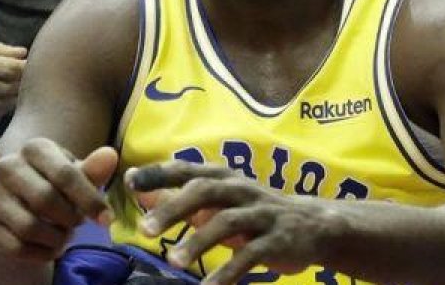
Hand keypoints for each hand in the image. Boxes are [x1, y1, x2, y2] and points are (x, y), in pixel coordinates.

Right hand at [0, 33, 25, 118]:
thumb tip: (23, 54)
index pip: (7, 69)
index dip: (24, 68)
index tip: (32, 64)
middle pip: (6, 87)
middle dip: (22, 82)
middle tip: (31, 77)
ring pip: (0, 103)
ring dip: (14, 96)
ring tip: (21, 88)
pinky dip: (2, 106)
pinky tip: (6, 98)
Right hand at [0, 140, 116, 261]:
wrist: (15, 205)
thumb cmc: (53, 185)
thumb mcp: (75, 177)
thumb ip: (92, 171)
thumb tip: (110, 155)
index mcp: (34, 148)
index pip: (65, 174)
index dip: (89, 200)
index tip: (106, 218)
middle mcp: (7, 166)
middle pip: (44, 199)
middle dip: (69, 219)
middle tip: (76, 224)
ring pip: (28, 226)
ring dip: (55, 239)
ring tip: (62, 236)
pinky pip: (16, 247)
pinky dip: (40, 254)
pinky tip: (48, 248)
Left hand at [128, 161, 338, 284]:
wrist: (314, 225)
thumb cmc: (252, 210)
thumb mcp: (218, 199)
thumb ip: (178, 196)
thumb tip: (137, 190)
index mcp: (222, 177)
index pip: (186, 170)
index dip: (158, 173)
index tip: (130, 182)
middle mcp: (241, 189)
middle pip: (204, 192)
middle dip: (173, 209)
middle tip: (145, 230)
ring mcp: (261, 213)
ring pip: (226, 223)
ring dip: (198, 243)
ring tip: (173, 262)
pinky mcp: (278, 240)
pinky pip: (250, 256)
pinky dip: (228, 273)